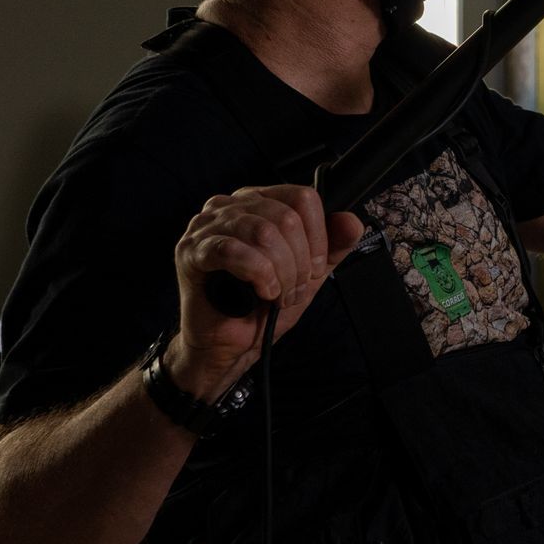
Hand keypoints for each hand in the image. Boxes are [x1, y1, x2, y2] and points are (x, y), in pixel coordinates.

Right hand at [170, 185, 363, 400]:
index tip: (313, 268)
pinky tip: (260, 292)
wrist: (231, 345)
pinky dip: (257, 275)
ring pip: (263, 232)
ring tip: (277, 294)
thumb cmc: (262, 306)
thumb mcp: (309, 274)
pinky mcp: (191, 251)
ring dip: (280, 272)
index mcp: (259, 202)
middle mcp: (231, 206)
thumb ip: (333, 247)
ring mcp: (206, 226)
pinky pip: (233, 250)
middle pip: (286, 216)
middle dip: (298, 262)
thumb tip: (352, 222)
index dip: (318, 236)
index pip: (302, 197)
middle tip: (293, 290)